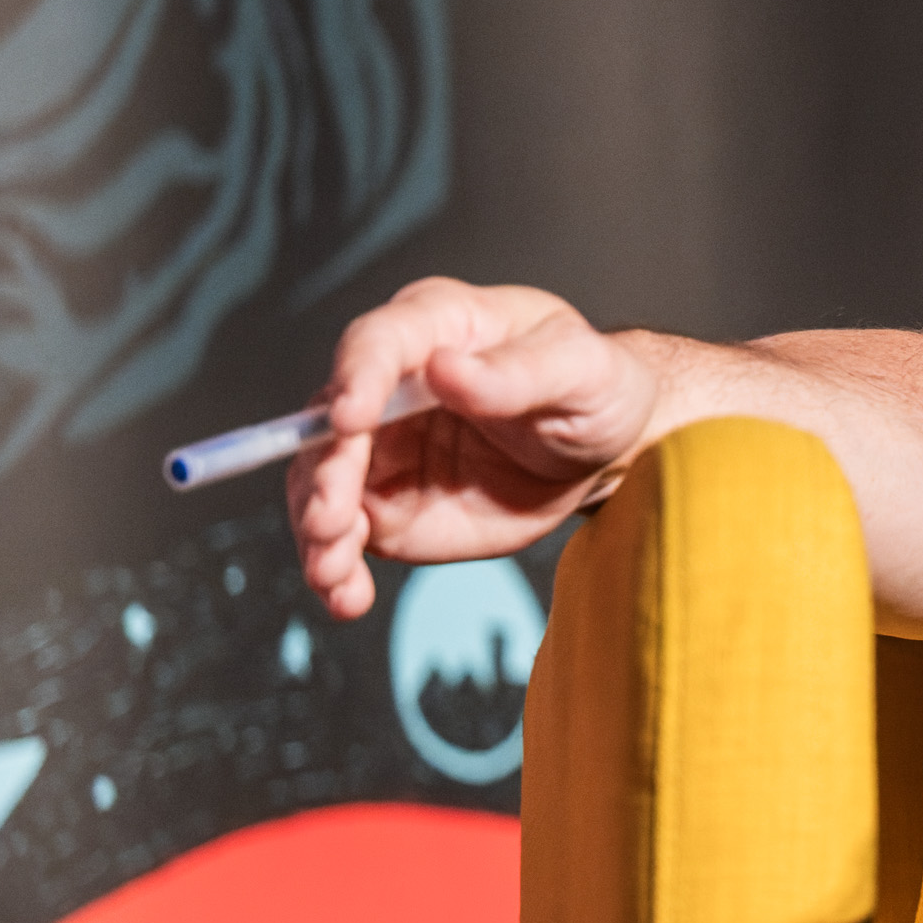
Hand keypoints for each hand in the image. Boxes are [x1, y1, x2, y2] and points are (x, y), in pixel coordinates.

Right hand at [286, 276, 666, 618]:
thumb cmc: (595, 387)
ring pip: (322, 484)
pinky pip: (345, 535)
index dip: (356, 379)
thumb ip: (518, 372)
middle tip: (332, 519)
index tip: (349, 420)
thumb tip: (448, 369)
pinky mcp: (387, 504)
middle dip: (326, 474)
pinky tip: (347, 595)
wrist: (604, 450)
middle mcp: (390, 384)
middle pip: (331, 422)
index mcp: (438, 326)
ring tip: (335, 571)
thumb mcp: (582, 370)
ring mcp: (381, 447)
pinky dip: (337, 567)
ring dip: (319, 530)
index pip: (380, 343)